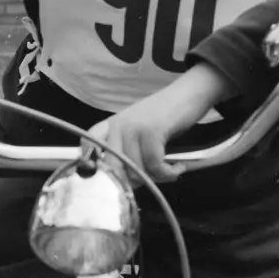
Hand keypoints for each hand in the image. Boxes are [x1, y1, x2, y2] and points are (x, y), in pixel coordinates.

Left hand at [85, 62, 237, 185]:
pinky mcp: (150, 131)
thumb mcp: (140, 132)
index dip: (92, 162)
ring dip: (155, 178)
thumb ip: (127, 150)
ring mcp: (133, 127)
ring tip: (168, 171)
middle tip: (150, 180)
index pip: (88, 143)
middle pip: (113, 167)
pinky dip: (168, 173)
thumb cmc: (166, 117)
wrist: (189, 94)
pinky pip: (155, 166)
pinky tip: (177, 169)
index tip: (109, 178)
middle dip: (131, 181)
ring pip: (135, 169)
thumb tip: (122, 183)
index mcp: (112, 125)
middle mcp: (118, 125)